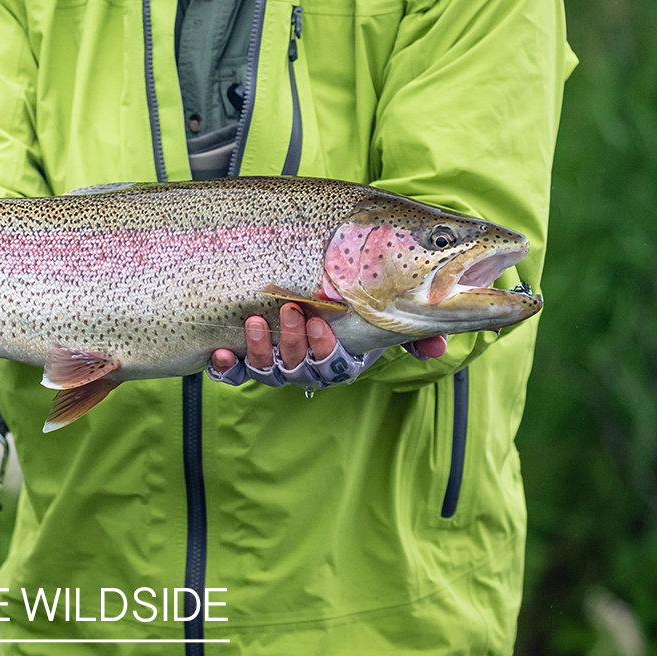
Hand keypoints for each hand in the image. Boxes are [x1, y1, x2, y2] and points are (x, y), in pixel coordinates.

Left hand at [206, 303, 446, 389]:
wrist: (330, 282)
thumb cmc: (360, 299)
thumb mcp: (389, 310)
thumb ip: (415, 328)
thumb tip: (437, 348)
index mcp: (342, 360)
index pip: (335, 365)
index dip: (326, 350)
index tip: (320, 323)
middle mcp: (308, 368)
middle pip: (299, 368)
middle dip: (294, 343)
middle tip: (291, 312)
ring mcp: (278, 364)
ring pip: (267, 371)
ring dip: (259, 350)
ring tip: (254, 322)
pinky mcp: (249, 358)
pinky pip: (236, 373)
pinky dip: (226, 367)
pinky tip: (219, 353)